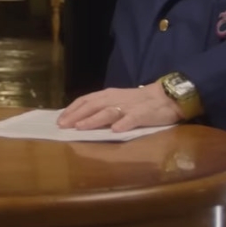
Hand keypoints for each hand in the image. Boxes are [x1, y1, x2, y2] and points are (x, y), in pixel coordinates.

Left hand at [56, 83, 182, 131]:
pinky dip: (123, 123)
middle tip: (63, 126)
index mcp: (107, 95)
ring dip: (93, 119)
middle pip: (92, 106)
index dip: (72, 110)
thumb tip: (79, 119)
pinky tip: (115, 130)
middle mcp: (115, 99)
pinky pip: (132, 118)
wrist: (166, 97)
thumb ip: (101, 107)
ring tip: (81, 127)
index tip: (59, 120)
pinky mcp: (143, 114)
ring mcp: (129, 106)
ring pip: (108, 112)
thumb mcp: (116, 101)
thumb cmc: (138, 102)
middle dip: (76, 116)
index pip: (85, 100)